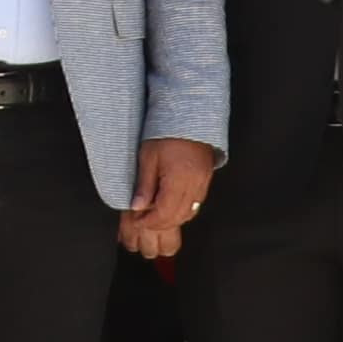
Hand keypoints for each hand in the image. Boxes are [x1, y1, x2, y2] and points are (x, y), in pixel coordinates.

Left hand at [123, 137, 216, 262]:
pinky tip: (170, 208)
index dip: (149, 222)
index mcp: (178, 180)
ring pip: (188, 213)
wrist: (189, 117)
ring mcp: (202, 183)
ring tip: (154, 217)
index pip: (164, 213)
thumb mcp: (148, 157)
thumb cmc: (167, 133)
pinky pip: (195, 204)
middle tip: (143, 222)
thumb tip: (137, 207)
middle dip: (159, 224)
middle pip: (177, 217)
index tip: (137, 222)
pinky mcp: (205, 180)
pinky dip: (182, 211)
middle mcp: (194, 185)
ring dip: (171, 220)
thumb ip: (144, 185)